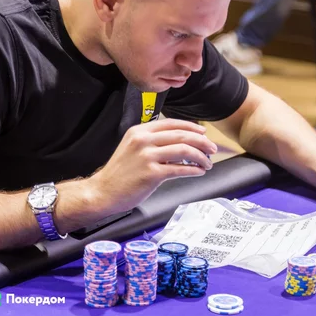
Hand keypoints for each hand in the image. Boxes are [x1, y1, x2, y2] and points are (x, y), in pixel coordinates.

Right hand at [86, 119, 216, 213]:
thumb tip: (180, 141)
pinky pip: (180, 169)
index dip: (191, 127)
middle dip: (202, 142)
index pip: (172, 123)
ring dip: (201, 157)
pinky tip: (198, 172)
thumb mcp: (132, 147)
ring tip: (207, 163)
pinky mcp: (151, 174)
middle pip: (182, 135)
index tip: (203, 133)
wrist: (103, 192)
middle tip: (212, 149)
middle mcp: (143, 140)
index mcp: (140, 131)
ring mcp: (147, 156)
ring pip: (184, 150)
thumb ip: (152, 140)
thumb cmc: (120, 173)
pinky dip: (193, 170)